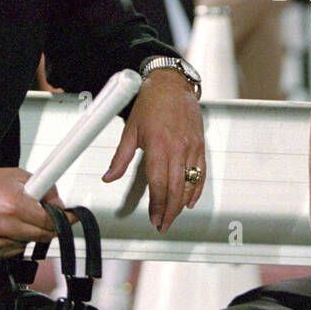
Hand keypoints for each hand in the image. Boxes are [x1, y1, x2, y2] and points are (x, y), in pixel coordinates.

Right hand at [0, 166, 67, 258]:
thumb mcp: (17, 176)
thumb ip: (44, 188)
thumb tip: (59, 203)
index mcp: (14, 204)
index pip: (50, 221)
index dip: (64, 218)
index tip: (71, 217)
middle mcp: (5, 225)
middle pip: (43, 235)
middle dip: (49, 225)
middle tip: (43, 214)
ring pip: (30, 243)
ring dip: (31, 232)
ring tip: (16, 216)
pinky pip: (15, 250)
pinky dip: (16, 240)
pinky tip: (6, 226)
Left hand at [102, 67, 204, 232]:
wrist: (172, 85)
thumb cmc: (151, 103)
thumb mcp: (130, 130)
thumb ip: (120, 158)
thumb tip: (109, 177)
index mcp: (158, 146)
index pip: (159, 185)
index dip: (157, 206)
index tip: (154, 218)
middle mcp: (177, 148)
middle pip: (176, 189)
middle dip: (170, 211)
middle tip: (163, 224)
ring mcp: (192, 147)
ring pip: (190, 184)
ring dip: (182, 204)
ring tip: (174, 216)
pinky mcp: (200, 145)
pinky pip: (200, 173)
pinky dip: (196, 189)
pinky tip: (190, 200)